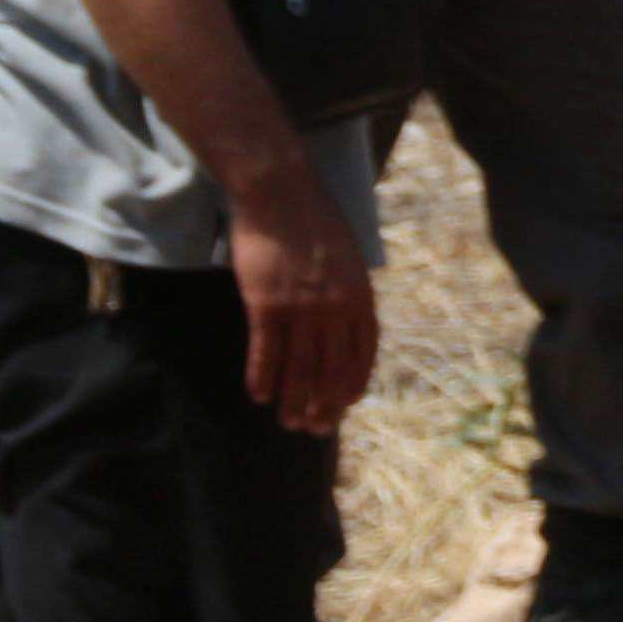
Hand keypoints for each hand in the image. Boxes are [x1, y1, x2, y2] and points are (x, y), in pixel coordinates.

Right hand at [228, 159, 379, 436]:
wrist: (280, 192)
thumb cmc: (313, 221)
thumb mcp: (348, 257)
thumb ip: (348, 292)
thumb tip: (345, 323)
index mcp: (360, 296)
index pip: (363, 353)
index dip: (353, 383)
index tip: (344, 405)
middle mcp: (336, 307)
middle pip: (333, 368)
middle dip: (325, 404)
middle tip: (315, 429)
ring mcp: (301, 306)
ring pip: (300, 367)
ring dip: (294, 400)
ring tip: (288, 422)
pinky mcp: (266, 303)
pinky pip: (266, 350)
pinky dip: (263, 376)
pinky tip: (259, 396)